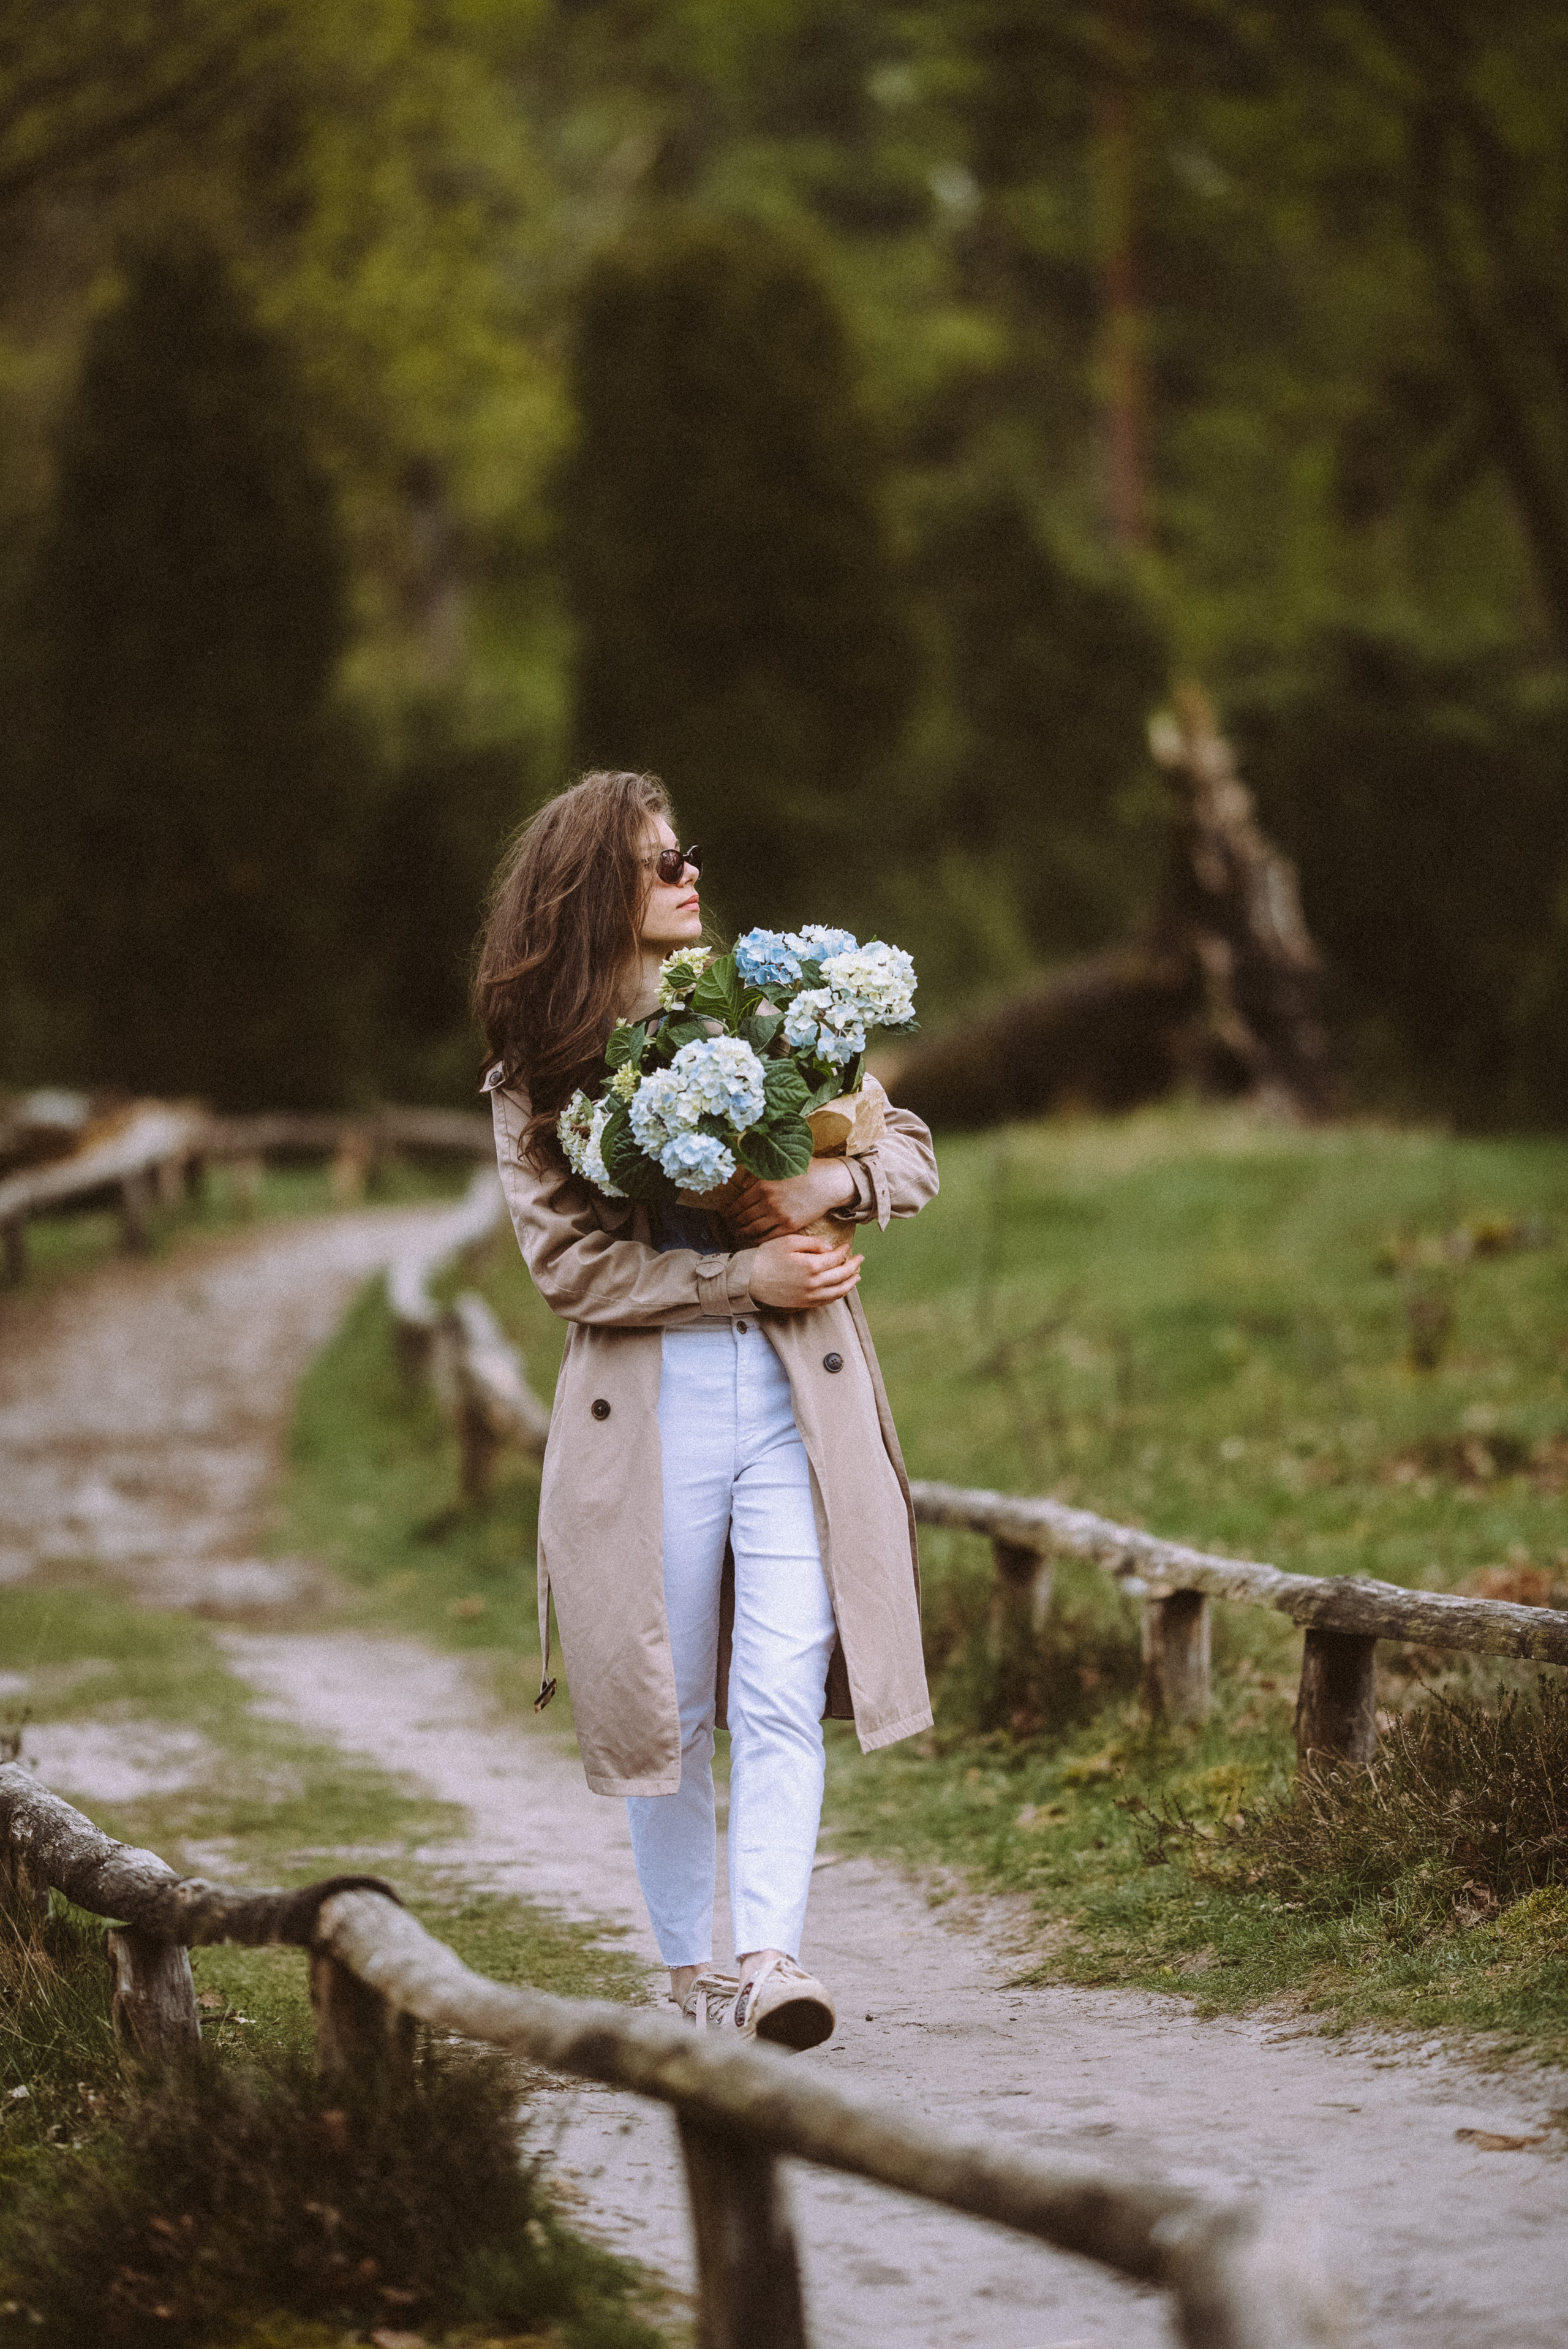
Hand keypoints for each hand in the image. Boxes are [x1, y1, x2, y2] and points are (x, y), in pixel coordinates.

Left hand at [728, 1159, 857, 1240]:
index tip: (726, 1215)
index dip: (730, 1211)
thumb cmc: (804, 1171)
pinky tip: (754, 1240)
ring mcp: (779, 1215)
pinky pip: (768, 1236)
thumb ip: (758, 1175)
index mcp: (763, 1185)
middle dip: (733, 1223)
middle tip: (729, 1227)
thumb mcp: (779, 1167)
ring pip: (753, 1229)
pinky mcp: (790, 1226)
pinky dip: (758, 1240)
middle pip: (743, 1217)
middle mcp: (768, 1201)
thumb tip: (742, 1185)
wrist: (827, 1182)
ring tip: (738, 1234)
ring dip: (743, 1233)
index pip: (739, 1203)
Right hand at [748, 1233, 863, 1309]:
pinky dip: (838, 1295)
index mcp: (811, 1265)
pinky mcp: (804, 1304)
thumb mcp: (789, 1241)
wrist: (749, 1279)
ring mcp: (810, 1296)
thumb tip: (830, 1248)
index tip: (848, 1245)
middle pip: (842, 1275)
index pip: (836, 1258)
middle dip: (854, 1266)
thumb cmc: (766, 1257)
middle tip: (860, 1259)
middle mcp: (814, 1283)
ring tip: (857, 1276)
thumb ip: (812, 1243)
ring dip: (851, 1283)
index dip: (845, 1251)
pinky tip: (841, 1289)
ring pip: (838, 1291)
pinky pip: (827, 1301)